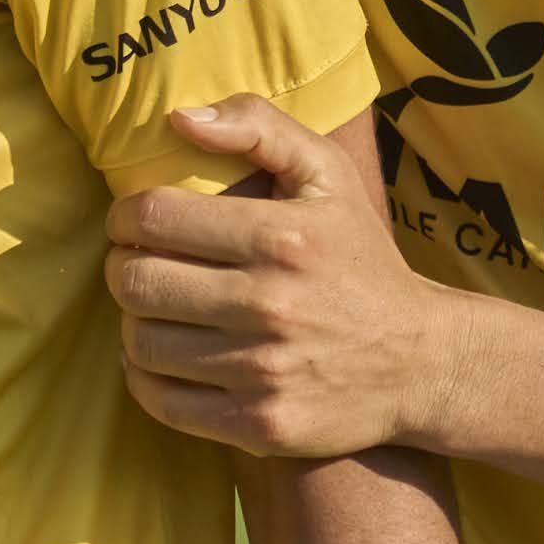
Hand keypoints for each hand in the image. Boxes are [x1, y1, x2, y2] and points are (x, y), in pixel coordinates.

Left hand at [103, 98, 469, 459]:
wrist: (420, 361)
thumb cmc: (360, 258)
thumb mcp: (327, 174)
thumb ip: (257, 126)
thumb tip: (179, 119)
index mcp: (281, 237)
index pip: (152, 218)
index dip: (123, 217)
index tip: (131, 223)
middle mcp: (271, 305)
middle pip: (136, 282)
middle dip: (122, 267)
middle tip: (138, 265)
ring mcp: (264, 372)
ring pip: (141, 343)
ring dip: (134, 323)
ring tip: (158, 311)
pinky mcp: (260, 425)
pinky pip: (160, 402)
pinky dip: (144, 378)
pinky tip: (162, 358)